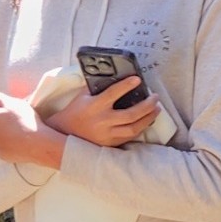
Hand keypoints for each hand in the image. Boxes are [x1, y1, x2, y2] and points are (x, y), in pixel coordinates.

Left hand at [0, 93, 62, 166]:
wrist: (37, 143)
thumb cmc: (25, 120)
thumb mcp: (12, 102)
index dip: (2, 109)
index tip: (13, 111)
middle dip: (0, 121)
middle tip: (17, 121)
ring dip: (3, 132)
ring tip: (18, 131)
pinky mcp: (1, 154)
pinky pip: (1, 147)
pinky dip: (7, 144)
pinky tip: (18, 142)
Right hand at [43, 76, 160, 147]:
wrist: (64, 136)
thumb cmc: (74, 112)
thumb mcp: (82, 96)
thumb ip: (97, 88)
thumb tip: (113, 77)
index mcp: (95, 106)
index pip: (113, 93)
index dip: (126, 85)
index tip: (138, 79)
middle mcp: (103, 121)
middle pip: (131, 114)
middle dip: (147, 105)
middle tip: (155, 97)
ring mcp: (108, 134)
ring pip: (134, 128)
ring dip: (148, 118)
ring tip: (157, 109)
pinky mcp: (111, 144)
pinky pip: (130, 136)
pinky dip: (141, 127)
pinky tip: (147, 120)